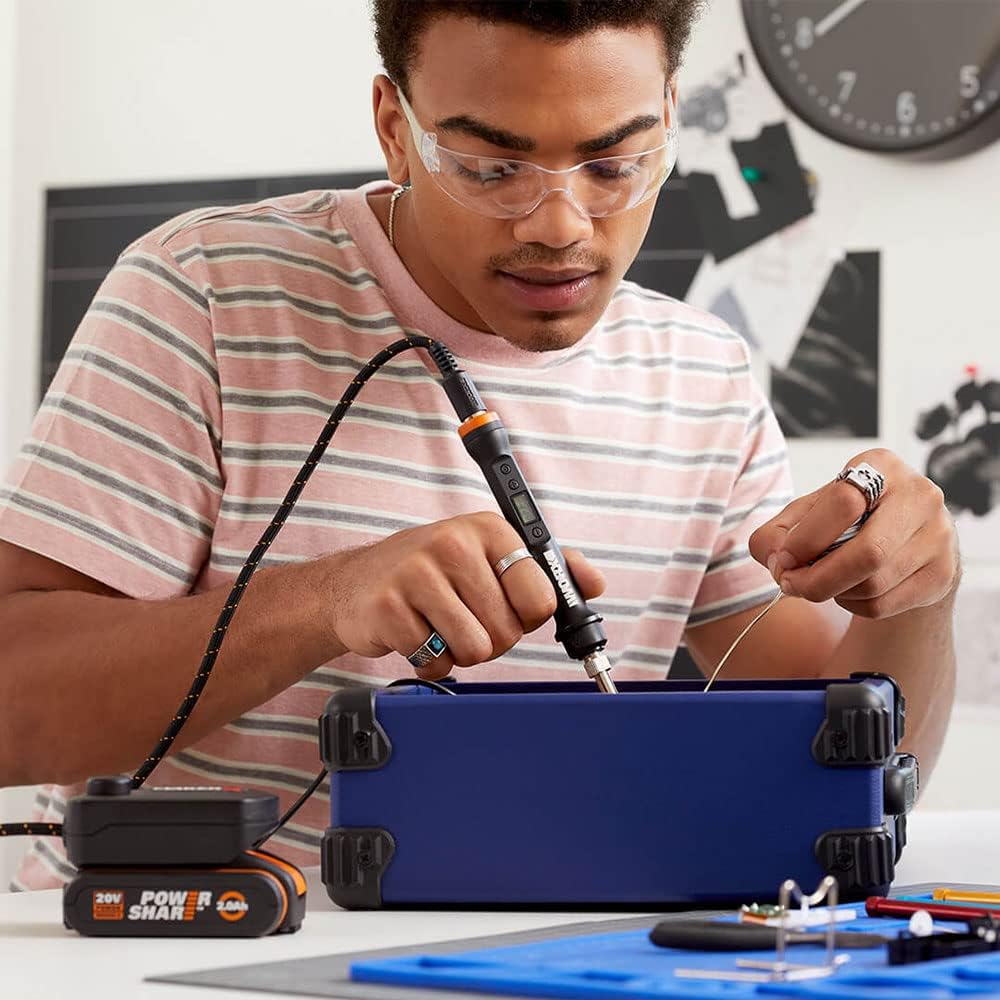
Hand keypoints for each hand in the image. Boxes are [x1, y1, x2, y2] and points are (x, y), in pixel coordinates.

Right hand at [324, 511, 605, 678]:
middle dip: (492, 638)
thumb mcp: (489, 554)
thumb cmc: (433, 570)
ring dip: (462, 652)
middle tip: (466, 618)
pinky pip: (435, 661)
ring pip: (476, 649)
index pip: (541, 596)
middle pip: (509, 631)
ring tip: (442, 626)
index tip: (508, 606)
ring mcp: (417, 574)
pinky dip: (430, 660)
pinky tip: (416, 634)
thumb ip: (546, 567)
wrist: (354, 583)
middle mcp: (454, 544)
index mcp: (489, 530)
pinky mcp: (388, 608)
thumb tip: (595, 583)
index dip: (528, 615)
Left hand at [749, 449, 959, 619]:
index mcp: (880, 466)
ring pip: (873, 584)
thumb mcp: (809, 515)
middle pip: (867, 552)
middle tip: (791, 585)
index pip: (843, 502)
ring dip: (834, 592)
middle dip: (817, 578)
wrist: (903, 544)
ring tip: (823, 582)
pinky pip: (884, 604)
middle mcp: (919, 495)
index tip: (783, 560)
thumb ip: (778, 532)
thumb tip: (776, 560)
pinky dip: (853, 605)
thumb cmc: (848, 523)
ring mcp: (938, 535)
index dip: (805, 538)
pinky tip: (849, 591)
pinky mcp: (943, 573)